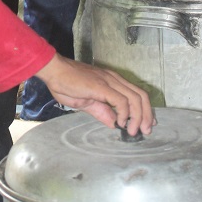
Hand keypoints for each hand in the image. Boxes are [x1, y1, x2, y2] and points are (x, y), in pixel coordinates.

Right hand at [36, 53, 154, 135]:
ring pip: (135, 98)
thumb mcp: (86, 103)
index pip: (137, 94)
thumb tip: (114, 123)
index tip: (147, 124)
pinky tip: (120, 122)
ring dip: (138, 117)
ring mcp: (109, 81)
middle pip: (141, 96)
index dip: (145, 110)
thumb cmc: (66, 84)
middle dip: (147, 115)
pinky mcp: (101, 86)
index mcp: (113, 82)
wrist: (54, 71)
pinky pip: (121, 100)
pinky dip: (125, 113)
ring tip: (133, 131)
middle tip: (146, 131)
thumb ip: (101, 112)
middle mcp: (115, 79)